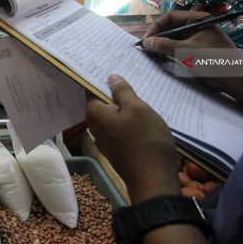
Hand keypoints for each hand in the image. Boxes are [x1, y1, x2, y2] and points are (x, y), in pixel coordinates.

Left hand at [85, 75, 179, 203]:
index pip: (89, 88)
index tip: (105, 63)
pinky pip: (119, 127)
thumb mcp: (137, 109)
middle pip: (101, 102)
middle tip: (125, 73)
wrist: (153, 180)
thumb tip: (110, 77)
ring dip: (121, 105)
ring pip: (112, 115)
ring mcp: (106, 139)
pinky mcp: (117, 149)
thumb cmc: (145, 139)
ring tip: (136, 90)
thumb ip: (122, 92)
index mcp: (95, 113)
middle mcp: (95, 126)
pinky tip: (140, 114)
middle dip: (111, 90)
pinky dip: (127, 119)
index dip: (97, 76)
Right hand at [142, 11, 235, 54]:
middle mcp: (197, 27)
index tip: (146, 40)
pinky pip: (179, 49)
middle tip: (146, 49)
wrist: (235, 79)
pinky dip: (169, 54)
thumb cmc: (213, 60)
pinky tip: (161, 60)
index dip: (156, 27)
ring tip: (152, 56)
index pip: (170, 17)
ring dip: (162, 47)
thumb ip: (164, 45)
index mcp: (197, 20)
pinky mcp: (197, 52)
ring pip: (174, 40)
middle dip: (158, 38)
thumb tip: (146, 42)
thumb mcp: (186, 51)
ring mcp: (197, 40)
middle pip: (171, 28)